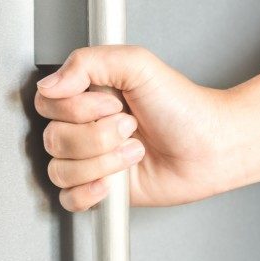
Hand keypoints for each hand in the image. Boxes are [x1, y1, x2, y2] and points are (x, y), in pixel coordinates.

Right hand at [35, 45, 238, 210]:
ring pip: (60, 170)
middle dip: (98, 136)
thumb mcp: (138, 64)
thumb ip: (88, 62)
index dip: (78, 108)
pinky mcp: (100, 189)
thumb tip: (50, 84)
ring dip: (102, 163)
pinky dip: (88, 193)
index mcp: (86, 95)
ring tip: (133, 152)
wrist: (211, 147)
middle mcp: (83, 127)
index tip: (113, 103)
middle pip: (53, 139)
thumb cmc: (183, 107)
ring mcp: (90, 160)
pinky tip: (112, 182)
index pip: (48, 104)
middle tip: (130, 128)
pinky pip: (68, 199)